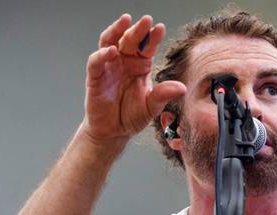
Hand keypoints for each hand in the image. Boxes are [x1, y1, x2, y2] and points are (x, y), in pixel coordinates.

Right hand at [82, 14, 186, 143]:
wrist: (114, 132)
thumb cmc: (132, 116)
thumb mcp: (151, 107)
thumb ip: (163, 95)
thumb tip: (181, 88)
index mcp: (140, 66)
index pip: (147, 48)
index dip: (152, 38)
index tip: (160, 28)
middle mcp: (124, 62)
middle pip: (130, 40)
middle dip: (138, 30)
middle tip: (146, 20)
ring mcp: (108, 68)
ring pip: (110, 42)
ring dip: (117, 31)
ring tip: (126, 21)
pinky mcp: (95, 78)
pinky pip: (96, 62)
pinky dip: (102, 54)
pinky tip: (111, 51)